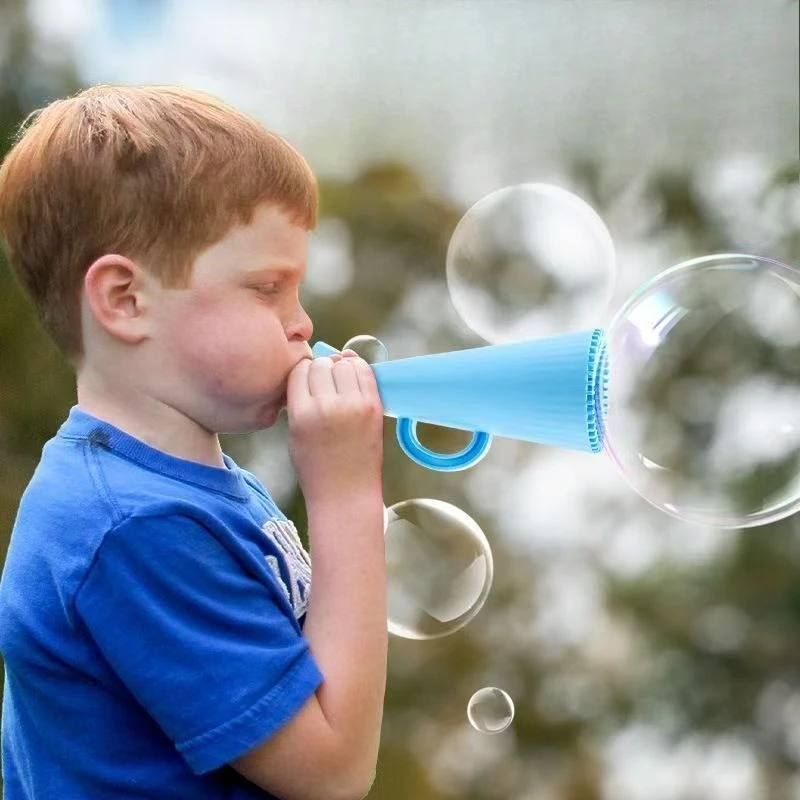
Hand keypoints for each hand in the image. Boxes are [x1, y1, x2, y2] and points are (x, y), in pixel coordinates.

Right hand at [286, 351, 383, 504]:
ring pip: (344, 364)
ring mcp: (354, 405)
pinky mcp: (374, 407)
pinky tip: (354, 378)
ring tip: (339, 380)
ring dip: (340, 367)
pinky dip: (358, 369)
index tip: (306, 381)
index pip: (299, 371)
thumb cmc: (316, 468)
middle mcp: (328, 406)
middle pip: (322, 364)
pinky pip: (366, 372)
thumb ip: (299, 402)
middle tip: (324, 383)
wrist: (346, 493)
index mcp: (302, 414)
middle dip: (321, 369)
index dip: (302, 374)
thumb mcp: (293, 434)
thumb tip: (312, 369)